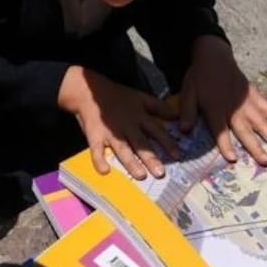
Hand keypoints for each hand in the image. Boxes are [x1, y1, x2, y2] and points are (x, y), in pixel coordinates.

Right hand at [58, 65, 178, 179]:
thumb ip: (158, 107)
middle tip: (160, 173)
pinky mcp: (94, 136)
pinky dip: (99, 160)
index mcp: (139, 117)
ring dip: (131, 162)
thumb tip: (176, 115)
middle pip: (141, 144)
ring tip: (140, 175)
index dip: (167, 143)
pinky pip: (97, 150)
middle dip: (151, 158)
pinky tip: (105, 171)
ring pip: (123, 149)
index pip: (156, 131)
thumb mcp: (141, 97)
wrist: (89, 92)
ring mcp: (111, 133)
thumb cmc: (117, 96)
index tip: (177, 156)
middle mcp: (127, 127)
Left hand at [179, 36, 266, 164]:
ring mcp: (247, 102)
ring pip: (262, 122)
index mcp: (215, 109)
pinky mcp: (255, 96)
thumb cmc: (199, 78)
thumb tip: (184, 130)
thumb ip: (188, 112)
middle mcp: (234, 108)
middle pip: (246, 130)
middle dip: (256, 147)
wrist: (214, 57)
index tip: (232, 159)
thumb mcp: (187, 93)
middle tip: (266, 162)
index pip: (220, 131)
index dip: (225, 144)